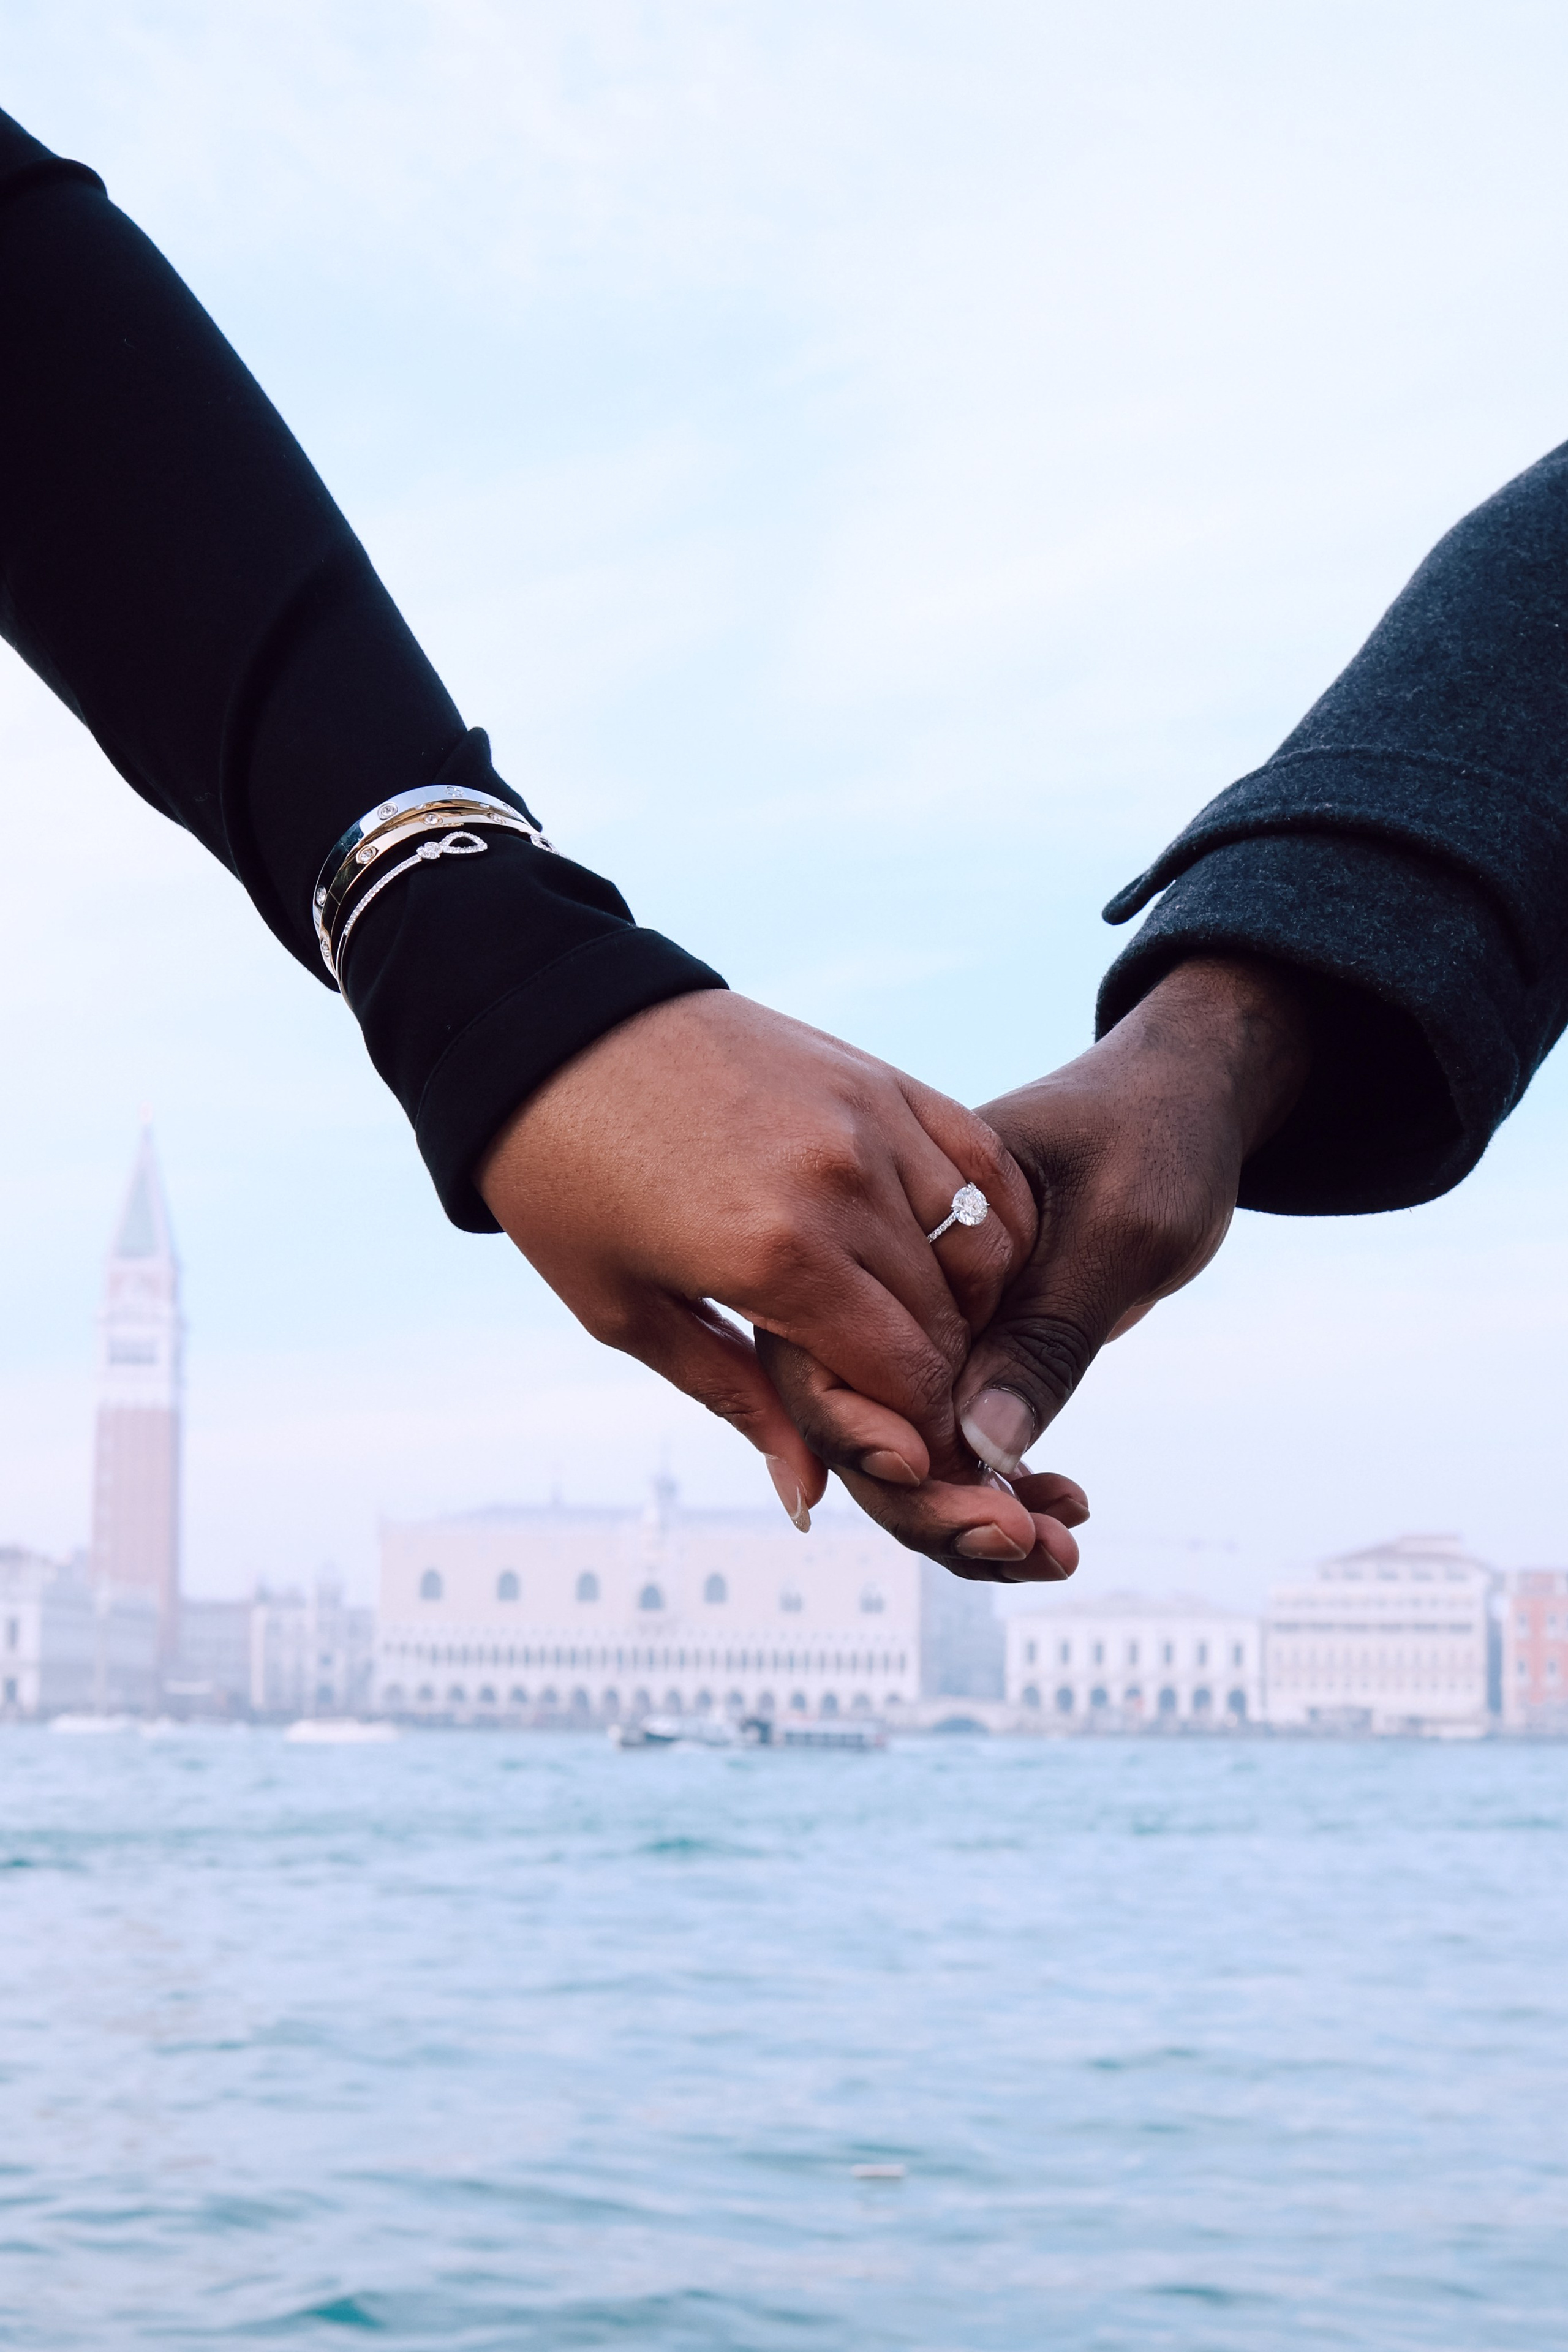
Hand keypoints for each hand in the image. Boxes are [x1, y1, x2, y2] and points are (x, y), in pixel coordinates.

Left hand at [476, 989, 1036, 1519]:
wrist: (551, 1030)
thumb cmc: (569, 1182)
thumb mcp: (627, 1310)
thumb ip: (736, 1399)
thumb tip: (808, 1498)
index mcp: (775, 1256)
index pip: (905, 1374)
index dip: (918, 1433)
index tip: (906, 1455)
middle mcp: (840, 1185)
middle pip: (948, 1320)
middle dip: (940, 1382)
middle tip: (912, 1406)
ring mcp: (869, 1120)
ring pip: (980, 1245)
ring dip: (970, 1306)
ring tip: (928, 1334)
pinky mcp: (877, 1075)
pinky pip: (980, 1161)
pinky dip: (992, 1219)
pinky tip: (963, 1256)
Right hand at [757, 956, 1310, 1574]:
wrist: (1189, 1095)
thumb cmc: (1156, 1134)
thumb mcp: (1116, 1227)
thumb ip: (1045, 1332)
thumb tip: (978, 1447)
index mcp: (897, 1223)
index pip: (836, 1353)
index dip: (866, 1437)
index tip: (945, 1485)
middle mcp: (897, 1279)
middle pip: (864, 1419)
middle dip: (932, 1504)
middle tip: (1031, 1543)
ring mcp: (935, 1317)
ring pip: (913, 1447)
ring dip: (970, 1516)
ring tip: (1059, 1549)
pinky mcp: (979, 1346)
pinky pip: (965, 1439)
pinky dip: (1005, 1488)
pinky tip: (1066, 1510)